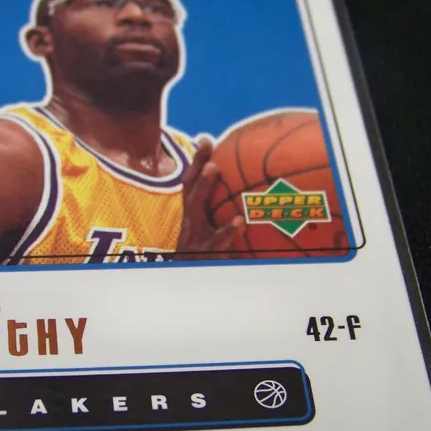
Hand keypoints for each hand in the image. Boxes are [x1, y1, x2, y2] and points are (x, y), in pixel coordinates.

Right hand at [174, 138, 245, 259]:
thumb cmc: (204, 262)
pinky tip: (239, 221)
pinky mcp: (203, 256)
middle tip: (208, 146)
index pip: (191, 184)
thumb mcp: (208, 239)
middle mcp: (189, 224)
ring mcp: (193, 239)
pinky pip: (215, 242)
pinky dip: (226, 231)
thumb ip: (219, 220)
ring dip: (204, 186)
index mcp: (191, 218)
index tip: (206, 138)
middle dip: (198, 164)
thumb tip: (244, 204)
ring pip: (196, 209)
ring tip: (215, 168)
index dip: (197, 162)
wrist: (186, 292)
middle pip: (190, 189)